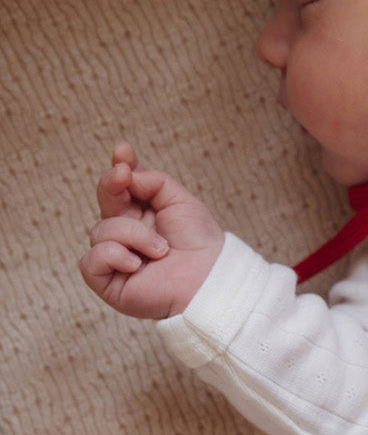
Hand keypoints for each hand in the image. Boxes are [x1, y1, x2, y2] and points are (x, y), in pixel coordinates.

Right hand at [80, 142, 224, 317]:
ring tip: (161, 250)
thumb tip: (126, 173)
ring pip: (101, 230)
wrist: (209, 278)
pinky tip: (137, 264)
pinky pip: (91, 260)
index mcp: (142, 215)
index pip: (122, 187)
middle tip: (121, 176)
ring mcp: (115, 258)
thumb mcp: (180, 201)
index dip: (119, 168)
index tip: (122, 152)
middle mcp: (126, 235)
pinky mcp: (108, 282)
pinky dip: (114, 256)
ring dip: (134, 235)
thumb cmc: (199, 243)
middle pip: (104, 201)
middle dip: (111, 185)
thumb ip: (153, 181)